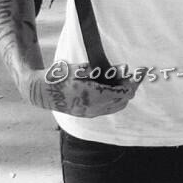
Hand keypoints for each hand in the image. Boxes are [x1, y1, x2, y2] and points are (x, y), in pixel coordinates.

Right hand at [20, 63, 144, 117]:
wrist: (41, 92)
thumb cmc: (60, 76)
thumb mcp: (78, 68)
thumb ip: (100, 70)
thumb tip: (120, 69)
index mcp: (93, 95)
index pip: (123, 92)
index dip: (134, 81)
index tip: (141, 71)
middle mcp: (94, 107)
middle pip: (123, 100)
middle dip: (132, 87)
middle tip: (136, 74)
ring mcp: (90, 113)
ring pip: (118, 106)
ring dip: (125, 94)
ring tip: (127, 80)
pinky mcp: (87, 114)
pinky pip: (109, 109)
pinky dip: (117, 99)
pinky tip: (116, 88)